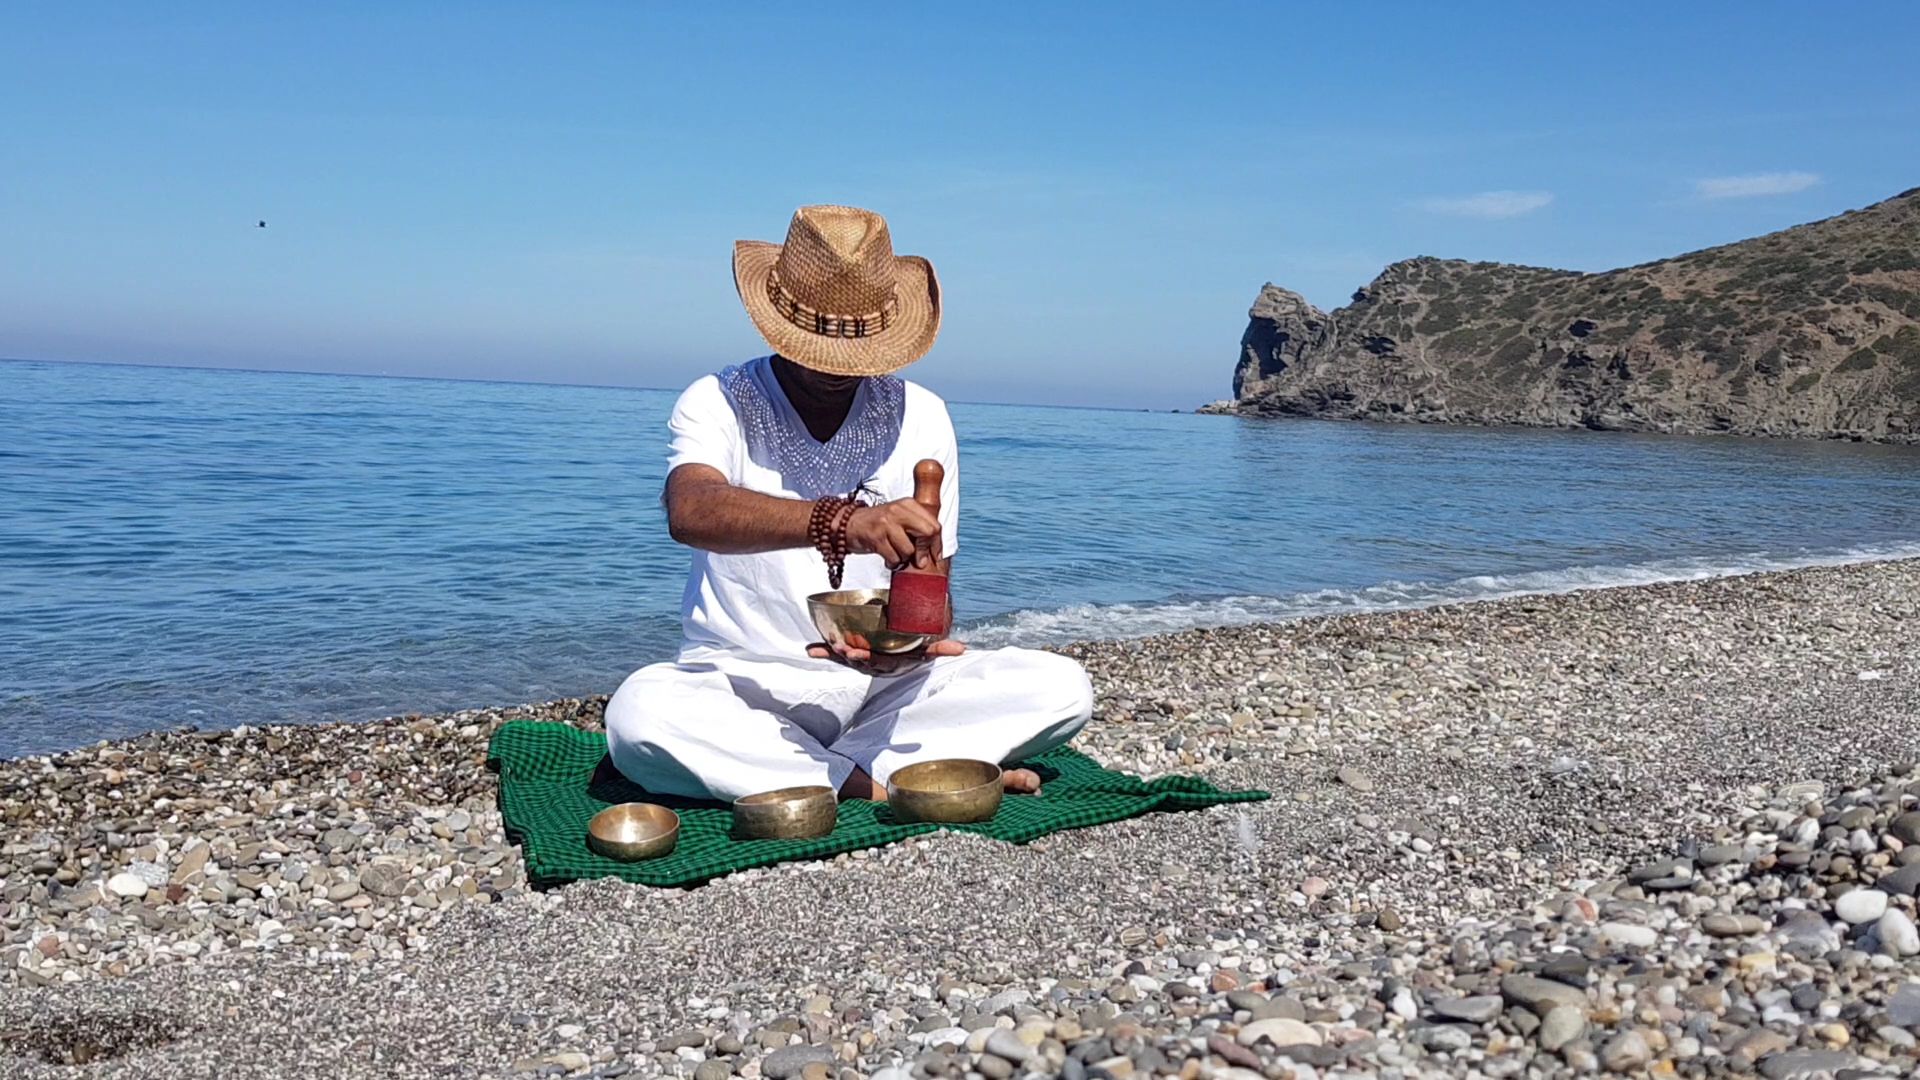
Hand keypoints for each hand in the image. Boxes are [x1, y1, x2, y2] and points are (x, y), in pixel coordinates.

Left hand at [808, 638, 964, 674]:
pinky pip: (837, 656)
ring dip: (834, 654)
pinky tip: (811, 649)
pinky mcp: (852, 655)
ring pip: (847, 659)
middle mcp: (874, 664)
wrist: (903, 658)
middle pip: (859, 661)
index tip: (854, 651)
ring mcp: (863, 660)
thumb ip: (941, 649)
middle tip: (839, 648)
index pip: (877, 662)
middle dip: (848, 655)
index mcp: (890, 663)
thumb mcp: (926, 652)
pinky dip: (823, 652)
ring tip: (823, 648)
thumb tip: (963, 648)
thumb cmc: (913, 652)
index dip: (865, 657)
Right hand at [844, 498, 940, 568]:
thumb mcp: (900, 519)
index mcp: (908, 504)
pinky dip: (892, 562)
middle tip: (919, 561)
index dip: (937, 543)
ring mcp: (886, 523)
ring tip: (895, 554)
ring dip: (903, 558)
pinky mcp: (876, 537)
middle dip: (924, 551)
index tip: (935, 554)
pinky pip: (894, 557)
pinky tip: (887, 558)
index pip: (934, 524)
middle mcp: (898, 510)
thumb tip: (936, 550)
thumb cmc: (878, 525)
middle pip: (927, 533)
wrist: (849, 524)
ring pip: (909, 549)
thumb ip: (918, 529)